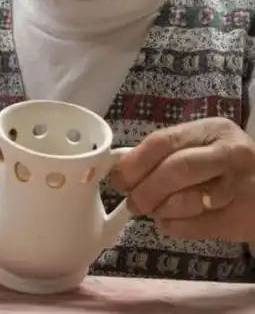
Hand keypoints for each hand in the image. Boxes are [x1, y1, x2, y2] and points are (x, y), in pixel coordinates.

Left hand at [112, 117, 254, 241]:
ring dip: (160, 210)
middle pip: (175, 169)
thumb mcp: (203, 145)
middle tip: (132, 203)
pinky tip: (172, 221)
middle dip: (145, 190)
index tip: (117, 177)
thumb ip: (168, 152)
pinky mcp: (239, 218)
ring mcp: (237, 187)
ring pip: (185, 201)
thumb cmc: (226, 165)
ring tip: (154, 210)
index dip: (136, 162)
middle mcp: (228, 154)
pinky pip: (195, 227)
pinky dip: (174, 227)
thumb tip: (123, 170)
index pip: (164, 141)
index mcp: (213, 129)